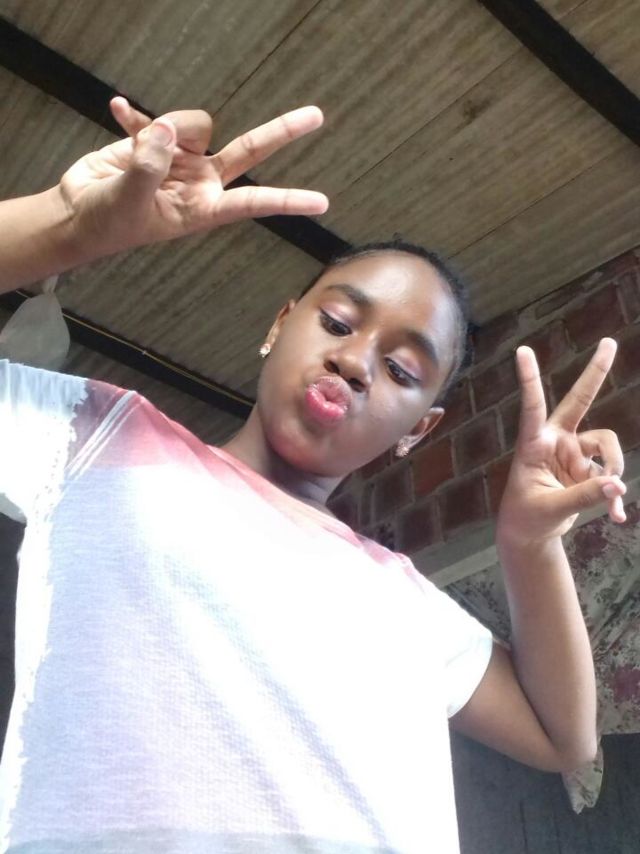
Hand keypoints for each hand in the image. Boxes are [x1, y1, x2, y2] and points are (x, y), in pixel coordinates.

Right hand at [57, 97, 327, 259]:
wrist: (79, 215)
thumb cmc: (108, 224)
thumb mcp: (128, 201)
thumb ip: (150, 166)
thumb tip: (167, 132)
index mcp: (203, 208)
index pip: (253, 202)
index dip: (287, 201)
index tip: (321, 203)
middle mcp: (201, 181)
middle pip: (250, 151)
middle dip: (280, 131)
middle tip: (316, 116)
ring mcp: (181, 159)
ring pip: (192, 124)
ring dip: (163, 129)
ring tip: (133, 154)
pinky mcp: (156, 142)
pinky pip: (152, 119)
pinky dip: (134, 117)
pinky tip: (118, 110)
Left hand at [496, 338, 625, 548]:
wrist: (530, 534)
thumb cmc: (526, 517)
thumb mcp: (550, 509)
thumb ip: (583, 496)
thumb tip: (617, 484)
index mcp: (533, 445)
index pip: (532, 408)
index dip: (529, 379)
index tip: (522, 351)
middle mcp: (555, 442)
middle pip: (579, 401)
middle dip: (596, 373)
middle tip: (609, 342)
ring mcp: (574, 454)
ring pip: (607, 445)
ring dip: (613, 469)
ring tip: (611, 499)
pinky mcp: (587, 470)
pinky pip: (610, 476)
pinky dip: (613, 496)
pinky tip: (616, 517)